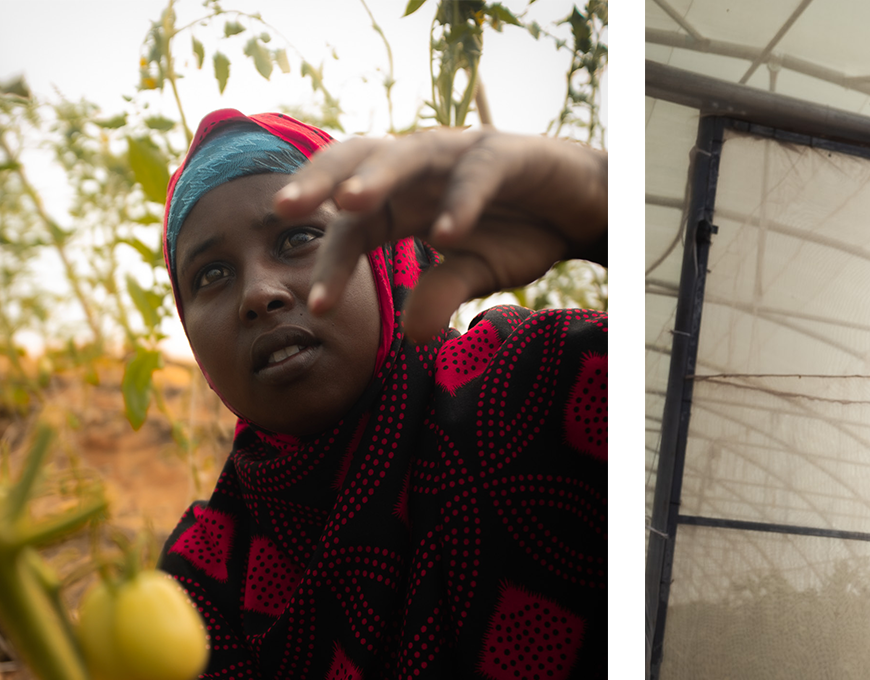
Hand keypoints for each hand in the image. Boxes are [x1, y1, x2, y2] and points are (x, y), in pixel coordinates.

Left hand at [273, 129, 606, 343]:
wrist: (586, 207)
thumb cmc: (524, 232)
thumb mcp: (476, 272)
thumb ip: (440, 293)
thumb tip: (410, 338)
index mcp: (401, 199)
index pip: (353, 226)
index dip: (333, 264)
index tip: (320, 309)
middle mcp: (420, 167)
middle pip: (356, 160)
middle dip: (317, 179)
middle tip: (283, 207)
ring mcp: (461, 153)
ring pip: (406, 152)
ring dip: (375, 176)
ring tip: (348, 202)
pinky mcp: (506, 153)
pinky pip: (476, 173)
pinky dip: (459, 201)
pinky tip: (445, 234)